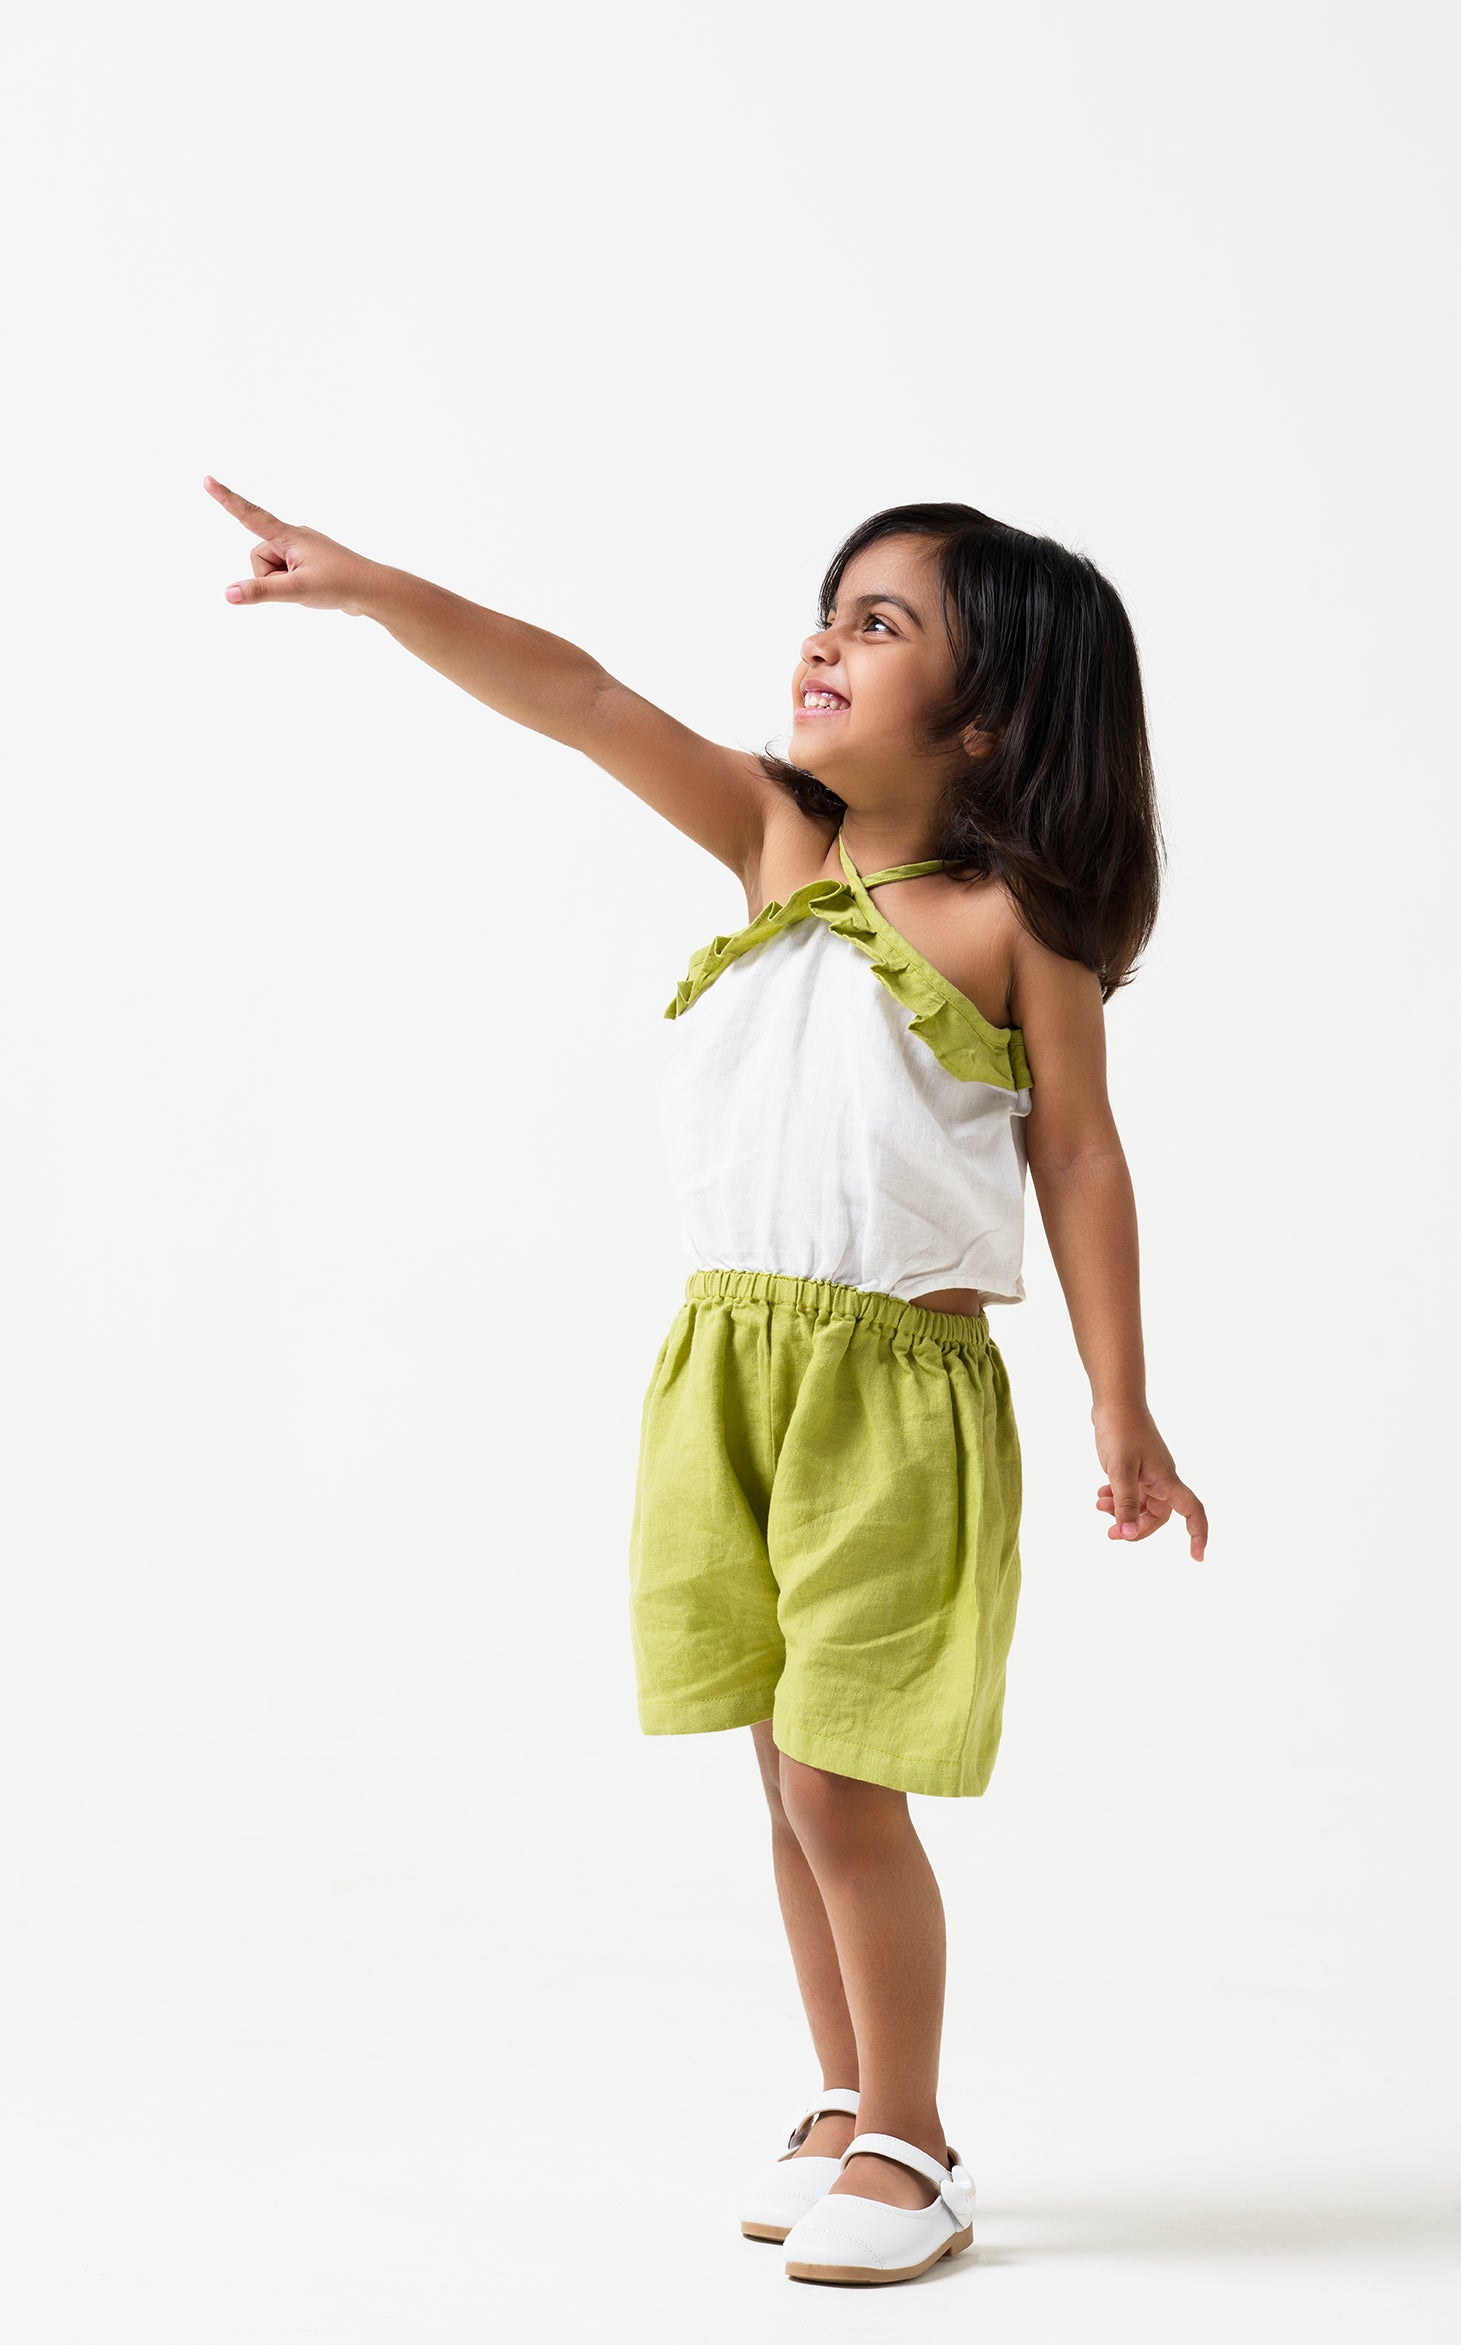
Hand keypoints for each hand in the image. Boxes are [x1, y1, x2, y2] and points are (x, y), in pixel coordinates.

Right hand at [203, 475, 383, 614]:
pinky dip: (293, 586)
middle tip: (299, 586)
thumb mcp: (297, 590)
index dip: (227, 499)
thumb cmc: (340, 585)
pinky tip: (314, 589)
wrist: (374, 591)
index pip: (250, 515)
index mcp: (290, 535)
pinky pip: (286, 576)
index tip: (207, 480)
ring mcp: (301, 550)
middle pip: (259, 559)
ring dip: (282, 584)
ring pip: (271, 571)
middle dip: (269, 578)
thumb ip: (261, 592)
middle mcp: (293, 537)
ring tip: (309, 588)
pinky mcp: (309, 563)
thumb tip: (228, 593)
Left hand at [1092, 1403, 1207, 1558]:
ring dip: (1122, 1511)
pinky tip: (1101, 1494)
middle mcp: (1161, 1478)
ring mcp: (1148, 1472)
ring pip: (1141, 1504)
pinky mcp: (1135, 1466)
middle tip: (1111, 1533)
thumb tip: (1127, 1533)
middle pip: (1157, 1516)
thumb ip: (1125, 1502)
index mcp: (1166, 1480)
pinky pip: (1130, 1491)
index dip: (1198, 1534)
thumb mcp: (1120, 1470)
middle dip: (1135, 1527)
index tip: (1197, 1557)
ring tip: (1099, 1505)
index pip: (1192, 1511)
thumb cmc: (1122, 1430)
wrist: (1114, 1400)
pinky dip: (1116, 1498)